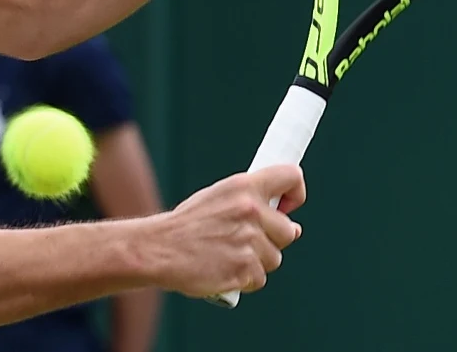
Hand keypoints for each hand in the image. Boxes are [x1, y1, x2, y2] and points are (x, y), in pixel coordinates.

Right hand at [144, 164, 305, 298]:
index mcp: (244, 186)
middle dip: (272, 239)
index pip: (291, 176)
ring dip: (256, 261)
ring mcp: (249, 241)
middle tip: (243, 240)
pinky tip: (224, 269)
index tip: (288, 207)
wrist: (159, 248)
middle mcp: (250, 210)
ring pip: (275, 258)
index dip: (296, 193)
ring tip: (227, 254)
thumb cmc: (187, 225)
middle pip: (289, 231)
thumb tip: (292, 226)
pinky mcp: (244, 269)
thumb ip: (252, 204)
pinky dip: (245, 279)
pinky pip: (259, 278)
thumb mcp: (217, 197)